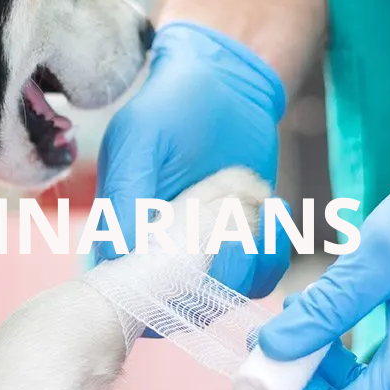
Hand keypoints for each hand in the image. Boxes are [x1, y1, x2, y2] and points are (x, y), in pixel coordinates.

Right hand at [96, 22, 289, 297]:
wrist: (225, 85)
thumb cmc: (169, 106)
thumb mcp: (138, 139)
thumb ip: (125, 194)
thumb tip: (116, 258)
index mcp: (119, 237)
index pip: (133, 296)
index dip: (167, 288)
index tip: (198, 244)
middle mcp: (159, 259)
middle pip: (188, 305)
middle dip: (219, 257)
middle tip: (230, 200)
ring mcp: (203, 261)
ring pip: (230, 294)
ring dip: (250, 246)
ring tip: (250, 195)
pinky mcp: (241, 253)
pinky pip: (262, 279)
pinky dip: (273, 247)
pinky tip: (269, 205)